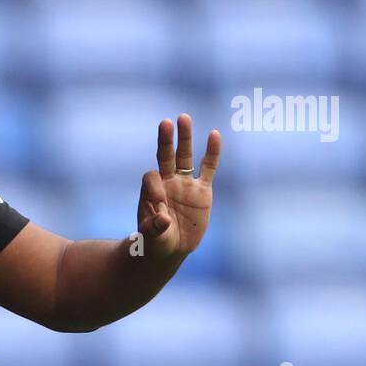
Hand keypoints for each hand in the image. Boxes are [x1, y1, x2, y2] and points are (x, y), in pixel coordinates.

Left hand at [138, 113, 221, 258]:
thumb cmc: (156, 242)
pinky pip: (208, 168)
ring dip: (185, 139)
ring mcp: (185, 184)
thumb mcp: (152, 238)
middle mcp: (167, 182)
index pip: (152, 178)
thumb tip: (163, 218)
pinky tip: (214, 135)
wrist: (171, 248)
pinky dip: (212, 153)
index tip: (160, 207)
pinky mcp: (202, 191)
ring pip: (185, 157)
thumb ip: (155, 227)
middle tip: (165, 122)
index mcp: (151, 191)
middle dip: (165, 140)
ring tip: (183, 117)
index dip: (155, 189)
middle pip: (165, 156)